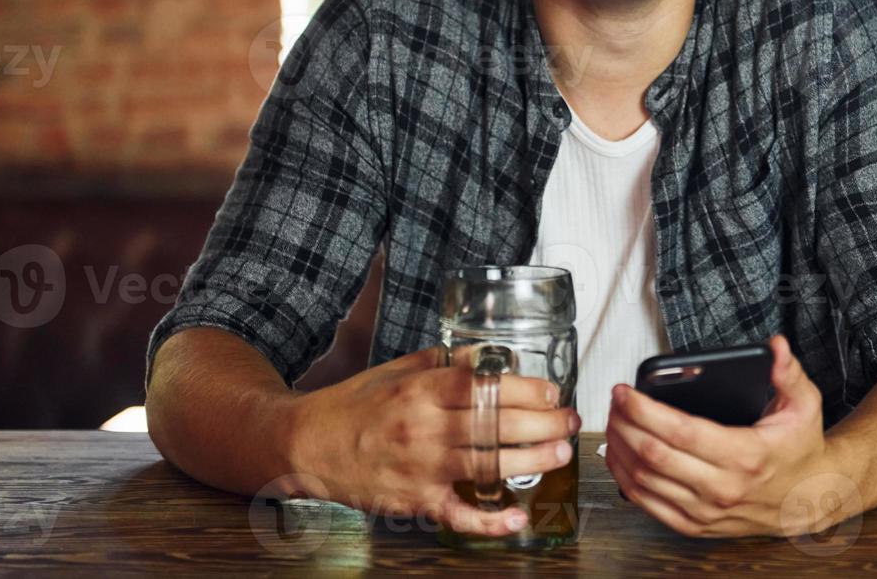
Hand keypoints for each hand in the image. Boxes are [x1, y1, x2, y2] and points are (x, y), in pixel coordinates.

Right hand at [283, 344, 580, 536]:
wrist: (307, 444)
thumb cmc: (354, 405)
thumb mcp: (396, 370)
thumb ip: (443, 362)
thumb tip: (486, 354)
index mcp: (420, 390)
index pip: (482, 387)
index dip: (524, 389)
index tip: (551, 391)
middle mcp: (423, 427)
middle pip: (494, 425)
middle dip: (541, 424)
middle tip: (568, 421)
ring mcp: (420, 468)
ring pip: (486, 466)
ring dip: (530, 461)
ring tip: (559, 454)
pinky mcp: (414, 501)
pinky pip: (458, 515)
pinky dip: (489, 521)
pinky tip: (517, 517)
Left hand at [604, 334, 852, 536]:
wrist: (807, 499)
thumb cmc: (799, 451)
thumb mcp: (804, 406)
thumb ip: (789, 373)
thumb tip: (777, 347)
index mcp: (744, 455)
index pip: (680, 431)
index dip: (644, 410)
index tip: (625, 392)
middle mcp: (722, 487)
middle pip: (654, 455)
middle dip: (624, 424)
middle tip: (613, 403)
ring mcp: (705, 510)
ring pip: (644, 481)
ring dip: (619, 450)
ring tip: (612, 423)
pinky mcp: (695, 525)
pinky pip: (648, 504)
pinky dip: (625, 480)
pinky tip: (619, 457)